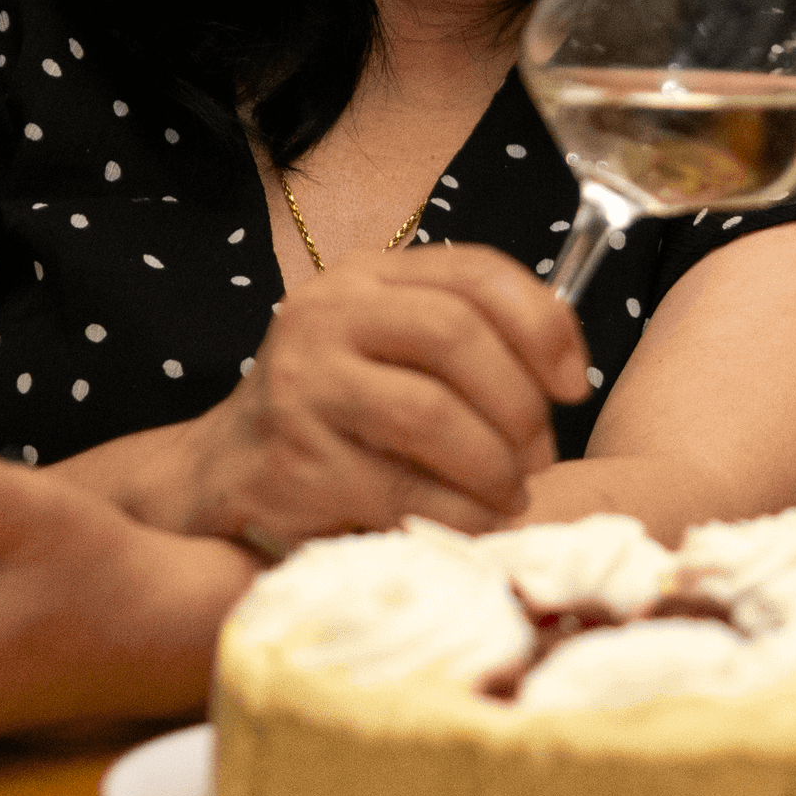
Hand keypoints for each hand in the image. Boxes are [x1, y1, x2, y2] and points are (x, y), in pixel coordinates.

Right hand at [174, 244, 595, 550]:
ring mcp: (301, 386)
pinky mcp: (290, 463)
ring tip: (509, 495)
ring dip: (493, 466)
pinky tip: (472, 523)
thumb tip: (567, 371)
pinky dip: (457, 513)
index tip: (575, 387)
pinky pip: (401, 489)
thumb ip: (467, 340)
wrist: (221, 476)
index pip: (475, 272)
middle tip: (539, 457)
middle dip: (519, 405)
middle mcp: (325, 315)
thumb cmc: (333, 415)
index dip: (544, 326)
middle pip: (457, 335)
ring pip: (432, 414)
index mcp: (364, 279)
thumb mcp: (390, 352)